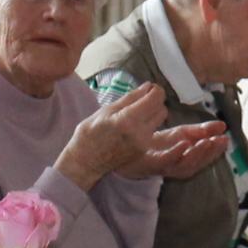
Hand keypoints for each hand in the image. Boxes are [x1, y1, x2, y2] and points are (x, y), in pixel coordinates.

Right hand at [57, 81, 173, 190]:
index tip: (150, 88)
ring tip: (138, 112)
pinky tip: (134, 125)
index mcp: (129, 120)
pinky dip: (149, 124)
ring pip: (160, 121)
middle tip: (143, 99)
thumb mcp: (107, 110)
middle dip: (155, 101)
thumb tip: (148, 86)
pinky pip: (153, 132)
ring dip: (153, 113)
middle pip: (162, 110)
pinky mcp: (144, 151)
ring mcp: (144, 145)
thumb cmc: (91, 132)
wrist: (85, 161)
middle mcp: (141, 133)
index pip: (155, 100)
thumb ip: (130, 98)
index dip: (156, 90)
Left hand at [133, 119, 232, 180]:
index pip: (205, 157)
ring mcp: (165, 166)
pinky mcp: (152, 163)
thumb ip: (202, 130)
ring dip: (196, 154)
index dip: (216, 150)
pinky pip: (165, 160)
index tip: (225, 139)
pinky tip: (183, 144)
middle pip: (197, 163)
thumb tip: (222, 125)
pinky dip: (176, 153)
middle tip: (217, 141)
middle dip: (209, 153)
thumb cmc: (160, 143)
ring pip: (184, 165)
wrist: (132, 147)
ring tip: (206, 142)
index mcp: (187, 158)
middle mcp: (178, 166)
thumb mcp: (183, 133)